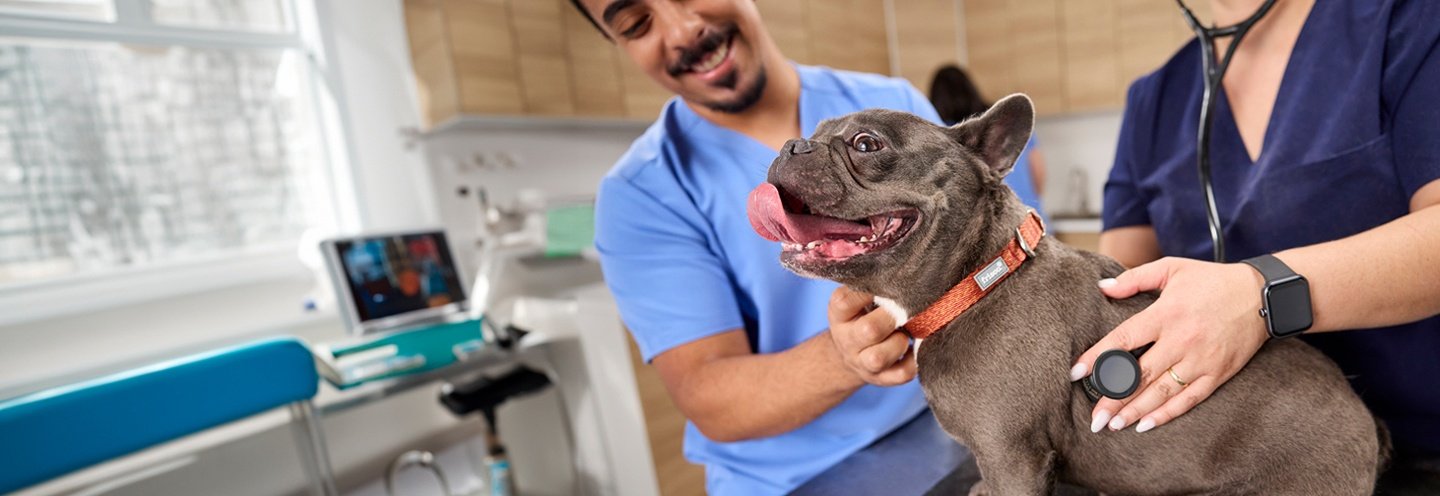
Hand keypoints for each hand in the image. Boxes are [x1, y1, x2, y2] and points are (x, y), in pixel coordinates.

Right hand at [828, 286, 915, 385]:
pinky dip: (913, 361)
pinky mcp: (882, 378)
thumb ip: (870, 286)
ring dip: (899, 342)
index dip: (866, 293)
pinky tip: (914, 349)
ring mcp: (863, 363)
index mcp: (839, 315)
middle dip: (892, 317)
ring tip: (906, 333)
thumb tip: (902, 267)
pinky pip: (901, 374)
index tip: (884, 285)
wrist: (851, 353)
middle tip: (903, 309)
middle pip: (868, 330)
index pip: (844, 302)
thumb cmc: (862, 315)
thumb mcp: (855, 299)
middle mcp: (847, 341)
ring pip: (879, 357)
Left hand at [1070, 257, 1269, 432]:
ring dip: (1135, 411)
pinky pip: (1189, 399)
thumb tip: (1102, 288)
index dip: (1098, 358)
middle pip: (1139, 375)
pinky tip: (1146, 425)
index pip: (1123, 340)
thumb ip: (1134, 279)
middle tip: (1094, 417)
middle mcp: (1181, 340)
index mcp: (1166, 314)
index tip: (1076, 373)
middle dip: (1113, 398)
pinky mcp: (1217, 374)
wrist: (1262, 295)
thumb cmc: (1212, 280)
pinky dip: (1167, 414)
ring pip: (1161, 392)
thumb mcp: (1172, 268)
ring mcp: (1200, 360)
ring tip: (1113, 425)